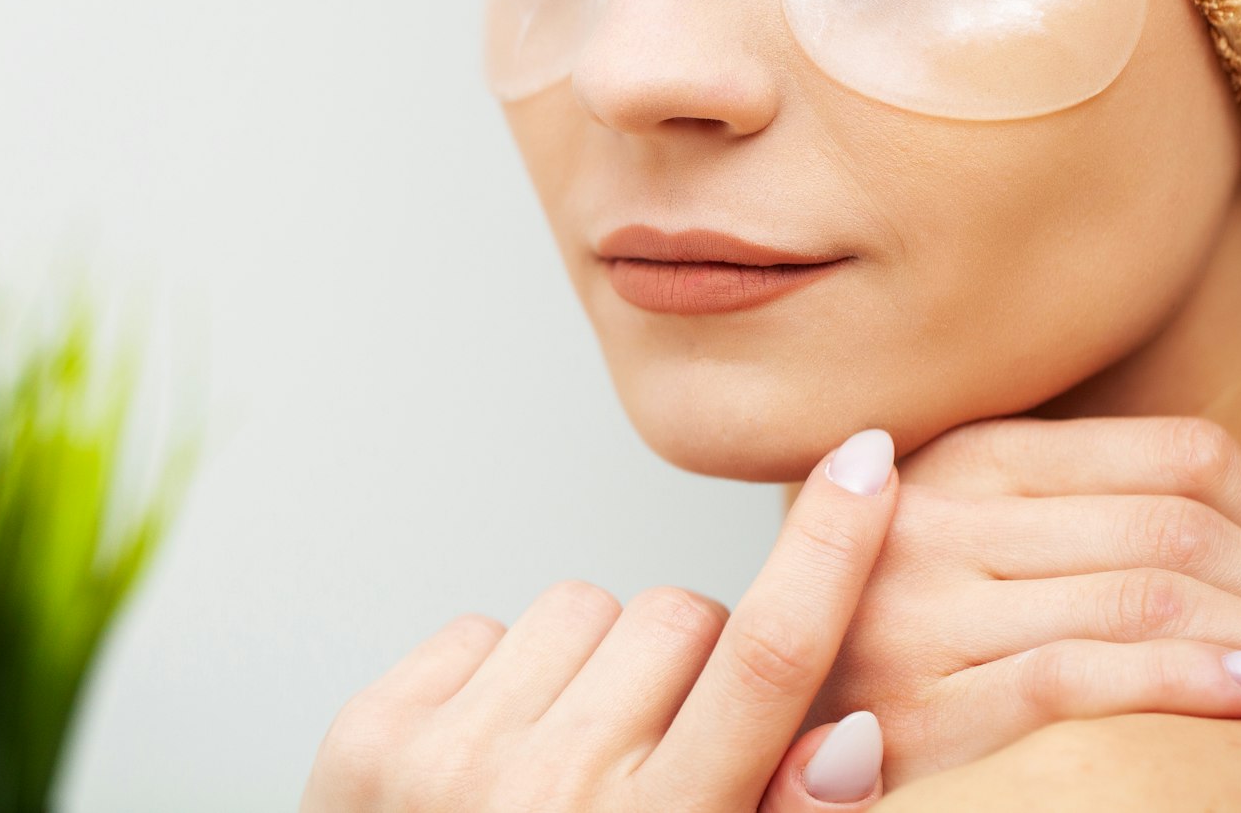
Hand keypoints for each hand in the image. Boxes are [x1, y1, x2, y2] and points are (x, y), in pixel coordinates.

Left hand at [301, 428, 901, 811]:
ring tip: (564, 762)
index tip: (865, 461)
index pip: (764, 664)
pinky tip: (492, 756)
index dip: (827, 554)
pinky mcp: (374, 734)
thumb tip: (852, 734)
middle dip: (685, 662)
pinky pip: (482, 627)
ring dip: (589, 666)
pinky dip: (500, 678)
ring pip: (581, 606)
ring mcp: (452, 759)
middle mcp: (556, 794)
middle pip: (677, 616)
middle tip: (654, 755)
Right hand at [793, 416, 1240, 790]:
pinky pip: (1077, 676)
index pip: (1171, 457)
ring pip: (1147, 593)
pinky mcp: (914, 704)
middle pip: (1177, 526)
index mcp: (961, 456)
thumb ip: (1121, 508)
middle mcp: (935, 512)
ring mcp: (919, 605)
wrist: (755, 728)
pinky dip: (1186, 677)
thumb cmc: (890, 642)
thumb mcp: (989, 544)